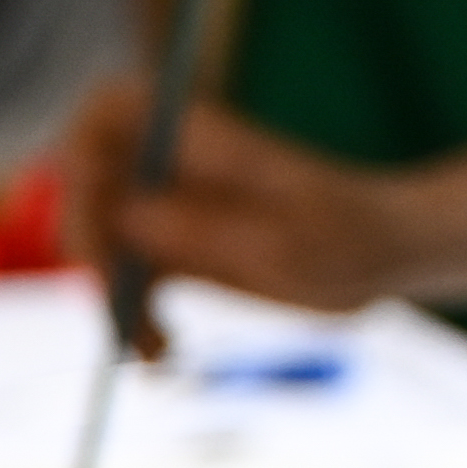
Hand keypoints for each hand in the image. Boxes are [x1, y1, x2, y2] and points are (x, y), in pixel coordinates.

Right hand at [65, 84, 431, 315]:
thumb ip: (199, 227)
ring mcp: (167, 208)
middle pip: (87, 189)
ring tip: (150, 348)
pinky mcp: (172, 252)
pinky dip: (133, 320)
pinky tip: (163, 353)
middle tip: (121, 305)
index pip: (105, 114)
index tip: (100, 215)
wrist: (383, 259)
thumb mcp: (280, 240)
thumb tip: (119, 216)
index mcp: (197, 134)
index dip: (83, 156)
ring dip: (112, 300)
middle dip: (93, 251)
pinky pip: (126, 283)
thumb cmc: (347, 235)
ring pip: (99, 245)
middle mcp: (169, 165)